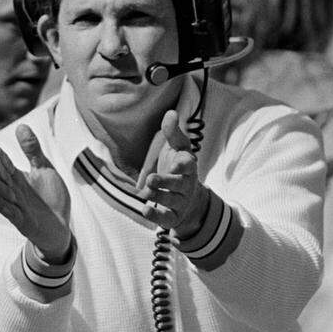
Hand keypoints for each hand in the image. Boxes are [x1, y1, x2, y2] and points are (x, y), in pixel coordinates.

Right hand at [0, 125, 71, 259]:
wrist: (61, 227)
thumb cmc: (50, 198)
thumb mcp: (44, 169)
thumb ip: (33, 150)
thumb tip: (21, 125)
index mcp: (17, 178)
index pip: (6, 166)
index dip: (1, 158)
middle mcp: (14, 191)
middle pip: (1, 177)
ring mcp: (17, 206)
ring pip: (1, 192)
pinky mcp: (22, 221)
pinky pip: (8, 211)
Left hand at [138, 110, 208, 235]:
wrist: (188, 199)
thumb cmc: (178, 167)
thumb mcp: (177, 149)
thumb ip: (173, 132)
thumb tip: (171, 112)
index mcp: (188, 166)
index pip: (188, 165)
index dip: (182, 166)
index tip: (175, 165)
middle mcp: (186, 185)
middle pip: (178, 184)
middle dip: (166, 182)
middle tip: (152, 179)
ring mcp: (181, 202)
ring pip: (172, 200)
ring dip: (158, 197)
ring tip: (144, 193)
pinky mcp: (173, 216)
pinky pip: (166, 219)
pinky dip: (156, 216)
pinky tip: (144, 210)